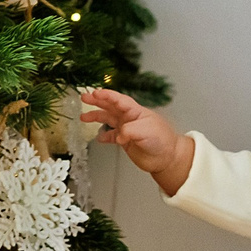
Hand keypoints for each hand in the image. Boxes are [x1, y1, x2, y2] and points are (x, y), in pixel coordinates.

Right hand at [81, 89, 196, 193]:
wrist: (166, 157)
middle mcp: (129, 118)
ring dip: (96, 117)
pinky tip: (98, 138)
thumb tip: (118, 136)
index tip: (95, 93)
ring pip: (108, 119)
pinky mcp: (126, 141)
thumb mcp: (146, 131)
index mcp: (135, 111)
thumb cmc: (161, 140)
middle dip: (97, 101)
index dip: (106, 95)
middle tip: (84, 97)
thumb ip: (129, 131)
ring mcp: (127, 129)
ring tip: (84, 117)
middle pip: (110, 106)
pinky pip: (111, 136)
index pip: (118, 100)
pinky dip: (104, 136)